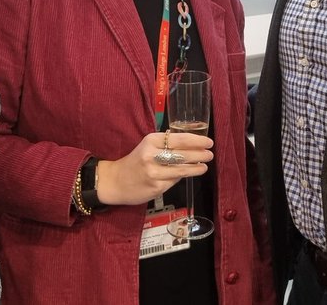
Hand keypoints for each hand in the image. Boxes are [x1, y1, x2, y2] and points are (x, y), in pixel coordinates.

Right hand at [95, 132, 212, 205]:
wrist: (116, 181)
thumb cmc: (135, 161)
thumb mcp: (148, 147)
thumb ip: (166, 145)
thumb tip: (193, 147)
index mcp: (151, 140)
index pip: (180, 139)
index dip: (197, 141)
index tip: (208, 142)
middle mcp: (152, 155)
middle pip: (183, 154)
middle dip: (200, 154)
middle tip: (210, 154)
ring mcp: (154, 172)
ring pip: (181, 169)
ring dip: (196, 168)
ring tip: (205, 166)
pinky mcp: (156, 187)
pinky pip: (174, 181)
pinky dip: (183, 177)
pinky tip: (189, 174)